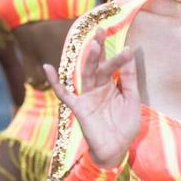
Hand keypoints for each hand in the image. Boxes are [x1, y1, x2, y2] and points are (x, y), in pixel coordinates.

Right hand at [43, 29, 140, 168]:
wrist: (116, 150)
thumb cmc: (125, 126)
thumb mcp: (132, 99)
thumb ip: (130, 78)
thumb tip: (129, 53)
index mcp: (111, 86)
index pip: (113, 66)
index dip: (119, 57)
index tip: (127, 48)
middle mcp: (97, 88)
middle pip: (97, 64)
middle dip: (99, 48)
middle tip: (101, 30)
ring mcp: (87, 96)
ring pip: (86, 74)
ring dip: (89, 60)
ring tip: (94, 45)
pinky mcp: (78, 108)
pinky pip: (64, 93)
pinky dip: (55, 82)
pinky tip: (48, 68)